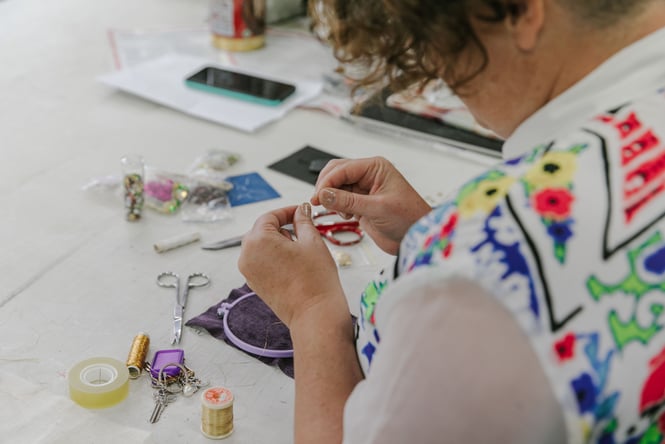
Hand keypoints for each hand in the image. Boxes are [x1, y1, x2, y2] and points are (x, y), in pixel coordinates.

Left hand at [238, 203, 346, 327]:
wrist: (314, 314)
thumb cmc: (315, 280)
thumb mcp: (312, 241)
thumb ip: (303, 221)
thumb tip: (301, 211)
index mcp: (258, 240)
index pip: (270, 217)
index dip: (287, 212)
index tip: (300, 212)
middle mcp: (246, 255)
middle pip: (262, 231)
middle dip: (282, 228)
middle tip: (303, 229)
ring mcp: (248, 272)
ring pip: (262, 247)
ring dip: (278, 243)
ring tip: (301, 250)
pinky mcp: (254, 284)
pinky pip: (261, 262)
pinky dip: (274, 258)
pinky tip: (294, 264)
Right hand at [311, 157, 430, 254]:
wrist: (416, 238)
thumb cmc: (409, 218)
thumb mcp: (377, 209)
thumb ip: (348, 201)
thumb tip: (323, 194)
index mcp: (375, 168)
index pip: (342, 168)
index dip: (327, 182)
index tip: (317, 196)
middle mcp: (368, 175)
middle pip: (335, 174)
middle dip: (325, 187)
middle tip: (317, 202)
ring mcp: (363, 190)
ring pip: (335, 187)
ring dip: (331, 198)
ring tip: (335, 210)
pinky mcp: (360, 204)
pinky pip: (340, 200)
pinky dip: (337, 208)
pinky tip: (346, 216)